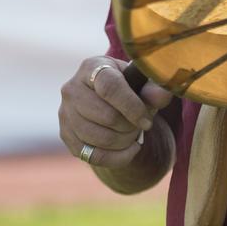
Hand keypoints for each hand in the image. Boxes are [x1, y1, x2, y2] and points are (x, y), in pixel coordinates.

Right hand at [58, 56, 172, 168]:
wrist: (106, 99)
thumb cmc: (127, 86)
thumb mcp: (140, 82)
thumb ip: (153, 88)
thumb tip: (161, 95)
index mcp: (92, 67)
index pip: (110, 88)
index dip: (132, 107)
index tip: (147, 120)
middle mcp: (72, 88)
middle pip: (106, 116)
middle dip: (130, 126)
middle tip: (141, 125)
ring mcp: (65, 113)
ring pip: (99, 139)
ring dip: (124, 142)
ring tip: (134, 134)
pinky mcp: (66, 135)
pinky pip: (93, 157)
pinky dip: (117, 158)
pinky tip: (129, 149)